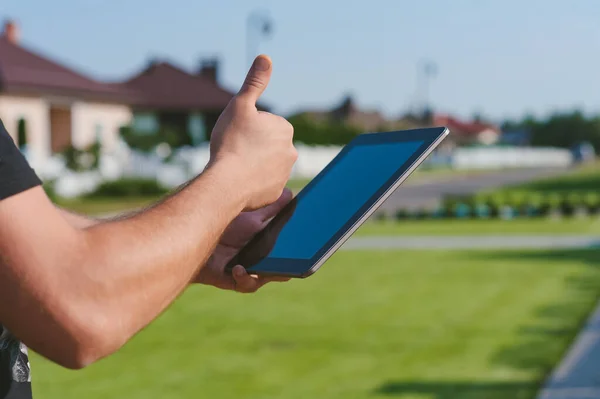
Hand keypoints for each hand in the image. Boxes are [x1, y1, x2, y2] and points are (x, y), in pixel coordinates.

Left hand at [195, 189, 293, 292]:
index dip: (303, 252)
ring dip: (266, 274)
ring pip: (266, 278)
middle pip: (284, 269)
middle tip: (296, 262)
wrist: (198, 235)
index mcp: (271, 247)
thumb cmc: (226, 227)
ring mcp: (250, 272)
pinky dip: (244, 278)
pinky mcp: (234, 280)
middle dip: (291, 267)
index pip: (292, 253)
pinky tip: (239, 268)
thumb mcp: (253, 217)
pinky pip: (245, 284)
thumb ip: (272, 209)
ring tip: (263, 268)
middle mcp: (263, 262)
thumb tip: (291, 193)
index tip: (311, 246)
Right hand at [208, 55, 297, 210]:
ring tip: (237, 166)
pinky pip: (263, 183)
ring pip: (265, 164)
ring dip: (253, 163)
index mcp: (284, 129)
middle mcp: (291, 151)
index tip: (238, 134)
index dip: (247, 127)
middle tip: (235, 149)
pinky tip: (240, 181)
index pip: (264, 124)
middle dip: (253, 146)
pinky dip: (253, 182)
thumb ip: (254, 82)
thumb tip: (266, 57)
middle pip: (266, 144)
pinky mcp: (276, 193)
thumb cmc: (232, 142)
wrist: (227, 183)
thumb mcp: (240, 105)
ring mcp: (285, 174)